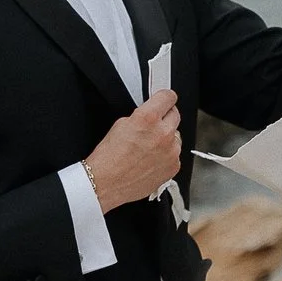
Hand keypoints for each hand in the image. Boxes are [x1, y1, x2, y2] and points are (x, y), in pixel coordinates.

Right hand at [83, 89, 180, 210]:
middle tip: (153, 126)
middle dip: (165, 118)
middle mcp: (163, 134)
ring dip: (166, 138)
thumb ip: (142, 115)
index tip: (163, 100)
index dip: (164, 98)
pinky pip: (175, 154)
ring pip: (176, 136)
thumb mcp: (121, 124)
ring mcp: (171, 151)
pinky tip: (150, 160)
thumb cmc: (109, 157)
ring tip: (148, 148)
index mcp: (148, 118)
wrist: (105, 183)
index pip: (168, 96)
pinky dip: (166, 155)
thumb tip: (152, 113)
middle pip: (175, 115)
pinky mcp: (173, 167)